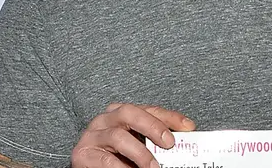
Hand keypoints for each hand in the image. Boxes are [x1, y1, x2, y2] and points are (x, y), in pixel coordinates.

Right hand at [71, 103, 195, 167]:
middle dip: (152, 126)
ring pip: (118, 137)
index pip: (149, 109)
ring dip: (140, 154)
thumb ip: (155, 142)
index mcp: (121, 113)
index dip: (170, 117)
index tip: (188, 128)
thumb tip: (182, 143)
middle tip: (169, 143)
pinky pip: (105, 159)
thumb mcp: (138, 147)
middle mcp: (105, 119)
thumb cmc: (117, 159)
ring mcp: (92, 135)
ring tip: (153, 167)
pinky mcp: (82, 153)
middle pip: (130, 113)